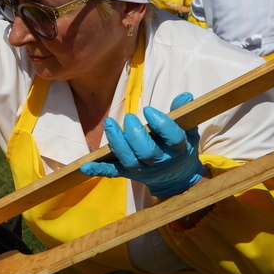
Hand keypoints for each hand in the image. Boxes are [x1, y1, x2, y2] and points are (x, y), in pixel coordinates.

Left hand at [81, 92, 206, 197]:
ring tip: (109, 124)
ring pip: (128, 160)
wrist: (176, 178)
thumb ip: (183, 113)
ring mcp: (142, 170)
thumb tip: (185, 96)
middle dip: (135, 134)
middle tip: (129, 118)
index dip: (161, 124)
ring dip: (117, 143)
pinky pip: (113, 173)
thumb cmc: (180, 149)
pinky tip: (86, 166)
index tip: (149, 110)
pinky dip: (99, 170)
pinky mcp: (128, 174)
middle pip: (147, 152)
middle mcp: (159, 162)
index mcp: (177, 149)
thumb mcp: (188, 130)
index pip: (172, 138)